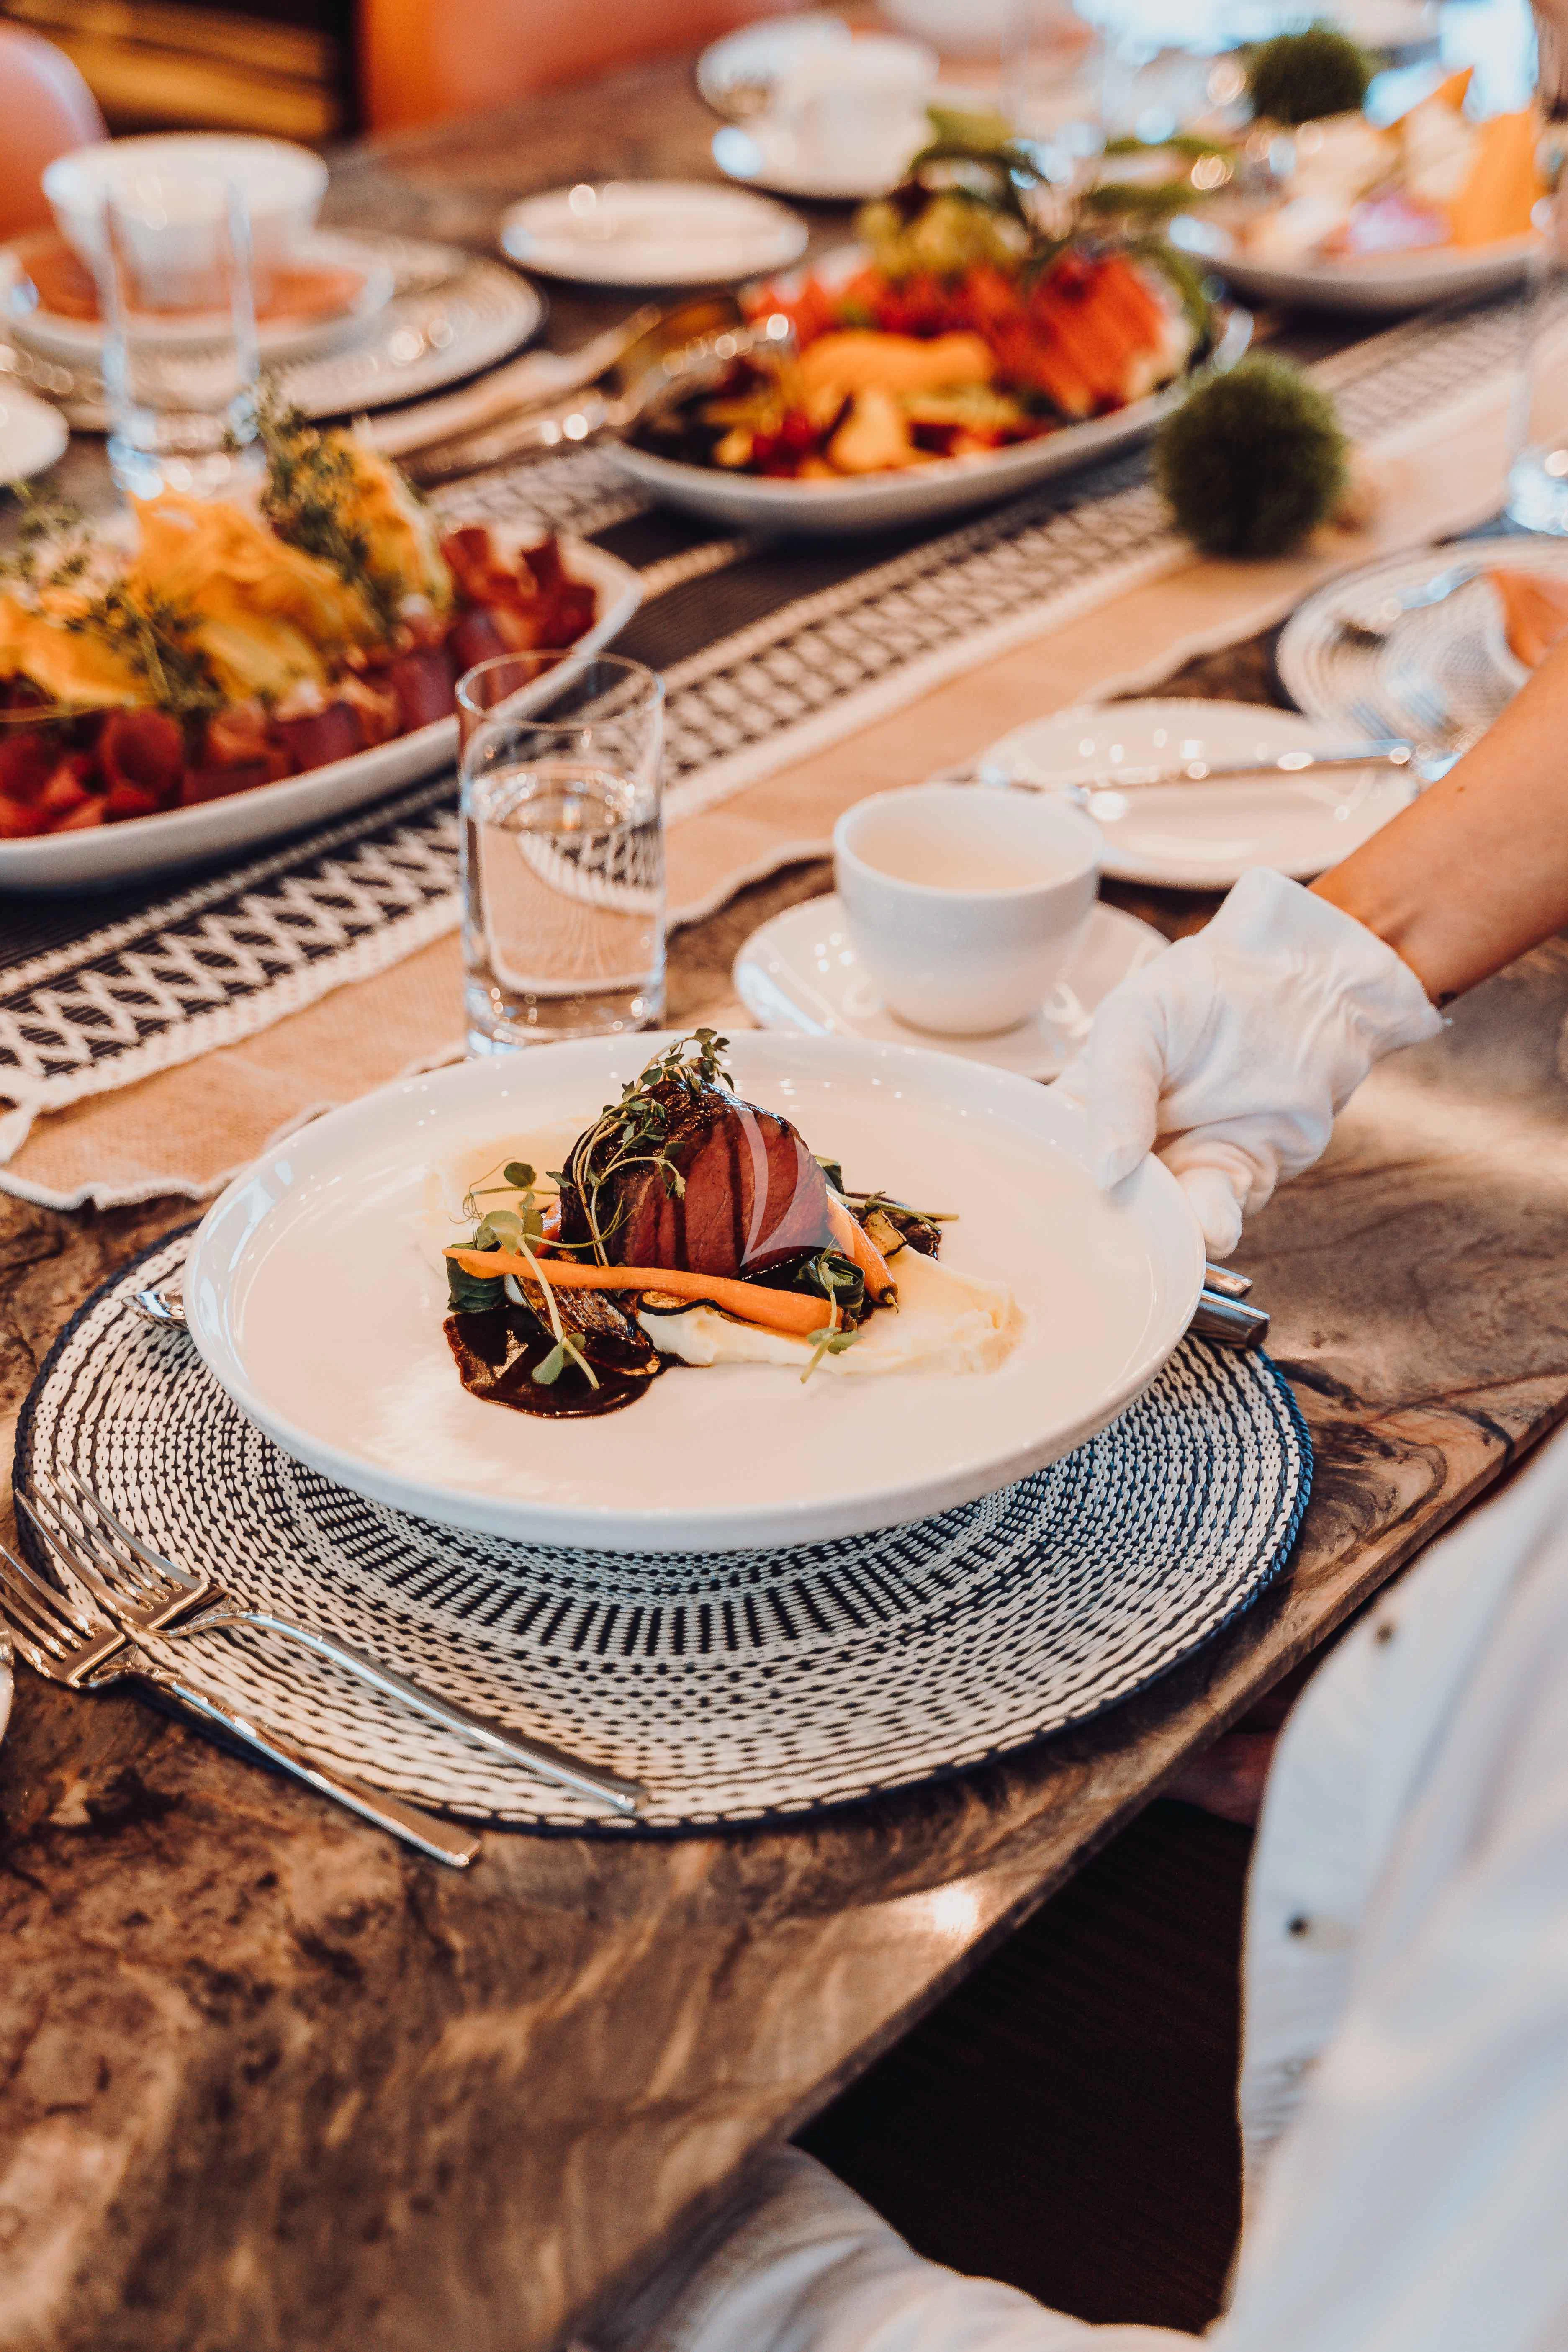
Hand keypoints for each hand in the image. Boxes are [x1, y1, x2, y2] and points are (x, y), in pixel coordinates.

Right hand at [1055, 867, 1441, 1254]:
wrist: (1307, 980)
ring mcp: (1185, 1166)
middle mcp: (1133, 1146)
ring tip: (1163, 1233)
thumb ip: (1116, 1086)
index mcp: (1088, 1106)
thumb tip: (1107, 1171)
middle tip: (1104, 1241)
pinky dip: (1212, 1226)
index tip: (1048, 1217)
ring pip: (1162, 1223)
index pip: (1052, 1158)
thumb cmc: (1208, 986)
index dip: (1048, 1191)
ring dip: (1163, 1235)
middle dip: (1106, 1228)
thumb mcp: (1138, 1018)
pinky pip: (1218, 1216)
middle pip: (1104, 1206)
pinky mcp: (1240, 1176)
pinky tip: (1210, 1224)